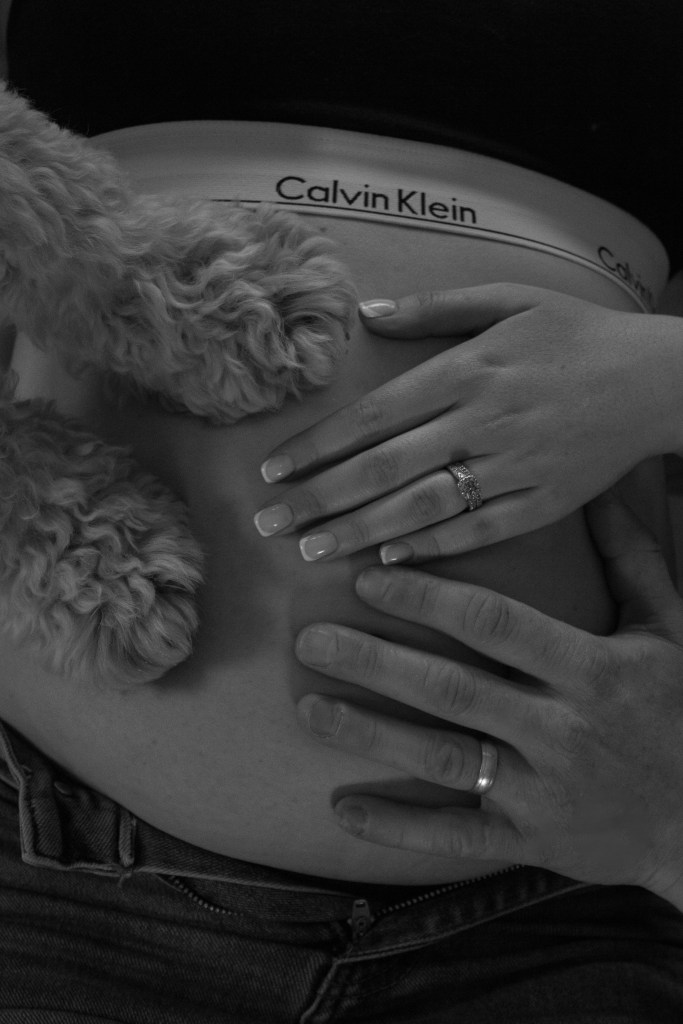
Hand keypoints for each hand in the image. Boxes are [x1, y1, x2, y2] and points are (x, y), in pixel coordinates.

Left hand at [255, 284, 682, 559]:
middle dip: (319, 499)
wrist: (657, 380)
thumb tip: (366, 312)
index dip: (316, 447)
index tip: (272, 472)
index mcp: (468, 370)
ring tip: (310, 551)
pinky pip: (478, 531)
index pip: (373, 417)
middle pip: (383, 468)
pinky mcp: (542, 504)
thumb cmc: (577, 335)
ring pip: (421, 507)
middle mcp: (483, 421)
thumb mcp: (511, 299)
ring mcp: (513, 468)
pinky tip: (387, 561)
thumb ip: (435, 308)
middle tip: (268, 524)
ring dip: (360, 531)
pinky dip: (431, 547)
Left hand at [294, 489, 682, 906]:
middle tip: (311, 639)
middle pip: (451, 689)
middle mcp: (560, 729)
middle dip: (375, 661)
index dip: (426, 600)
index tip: (368, 579)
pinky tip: (342, 809)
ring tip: (309, 707)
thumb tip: (597, 492)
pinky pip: (456, 835)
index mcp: (590, 669)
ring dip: (369, 734)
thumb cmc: (680, 710)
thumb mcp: (668, 627)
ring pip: (442, 758)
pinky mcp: (531, 841)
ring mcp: (542, 791)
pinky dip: (397, 826)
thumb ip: (631, 558)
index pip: (493, 624)